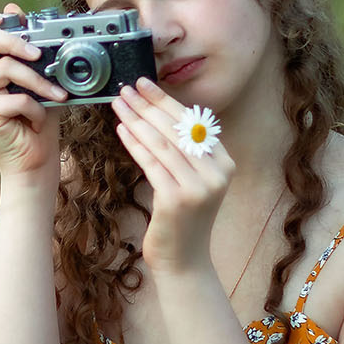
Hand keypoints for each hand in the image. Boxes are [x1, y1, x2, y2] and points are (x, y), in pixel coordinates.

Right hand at [0, 3, 66, 180]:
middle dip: (12, 39)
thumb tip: (13, 9)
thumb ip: (23, 46)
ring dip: (38, 80)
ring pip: (4, 67)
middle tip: (38, 53)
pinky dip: (36, 108)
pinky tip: (38, 120)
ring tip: (55, 95)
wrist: (34, 160)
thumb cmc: (36, 118)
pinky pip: (16, 97)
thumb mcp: (35, 76)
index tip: (2, 17)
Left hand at [112, 77, 234, 272]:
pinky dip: (134, 143)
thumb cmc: (182, 218)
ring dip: (137, 119)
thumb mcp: (192, 180)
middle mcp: (217, 173)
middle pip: (177, 129)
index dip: (166, 100)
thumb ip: (185, 152)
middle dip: (148, 105)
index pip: (193, 122)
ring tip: (119, 103)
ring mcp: (198, 187)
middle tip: (126, 88)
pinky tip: (121, 129)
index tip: (145, 84)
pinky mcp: (176, 199)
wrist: (184, 260)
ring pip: (162, 143)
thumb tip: (157, 113)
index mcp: (224, 163)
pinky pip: (151, 163)